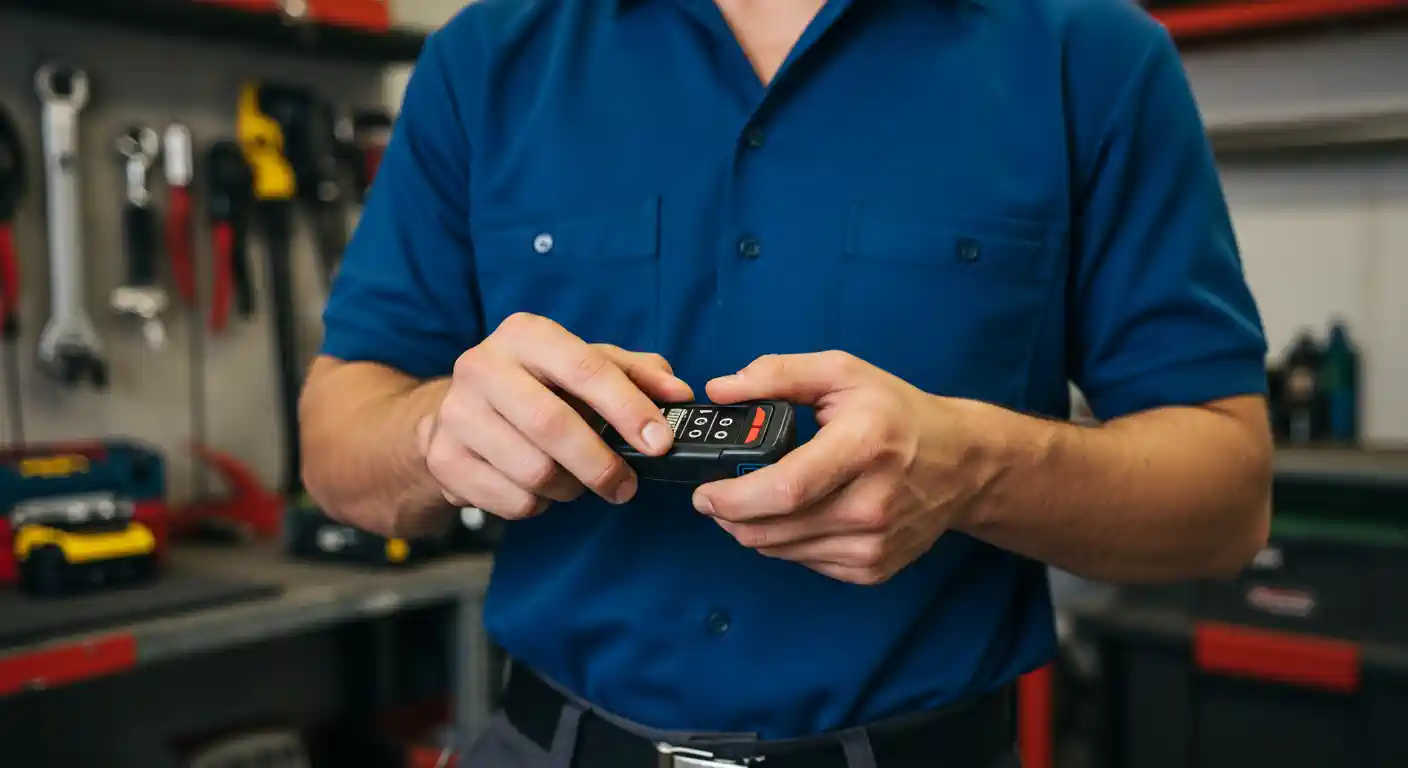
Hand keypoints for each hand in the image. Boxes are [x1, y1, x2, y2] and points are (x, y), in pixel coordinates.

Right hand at [419, 313, 692, 519]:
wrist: (452, 414)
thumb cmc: (535, 387)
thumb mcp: (582, 366)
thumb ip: (636, 374)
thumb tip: (678, 394)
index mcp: (524, 334)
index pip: (584, 368)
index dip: (627, 408)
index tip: (659, 442)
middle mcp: (482, 366)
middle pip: (552, 425)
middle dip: (601, 463)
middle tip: (626, 485)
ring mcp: (456, 414)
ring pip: (533, 471)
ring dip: (569, 487)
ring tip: (576, 480)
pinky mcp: (444, 459)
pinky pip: (512, 500)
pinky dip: (538, 504)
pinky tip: (537, 487)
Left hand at [694, 352, 998, 584]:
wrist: (963, 464)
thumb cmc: (897, 413)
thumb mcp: (841, 373)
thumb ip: (777, 374)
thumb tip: (720, 389)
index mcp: (864, 447)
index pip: (788, 488)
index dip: (735, 497)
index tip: (704, 492)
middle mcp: (872, 504)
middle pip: (777, 528)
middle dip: (730, 517)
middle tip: (712, 498)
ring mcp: (875, 544)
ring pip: (784, 550)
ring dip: (753, 530)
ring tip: (749, 501)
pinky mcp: (873, 569)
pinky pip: (805, 562)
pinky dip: (786, 542)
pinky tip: (793, 515)